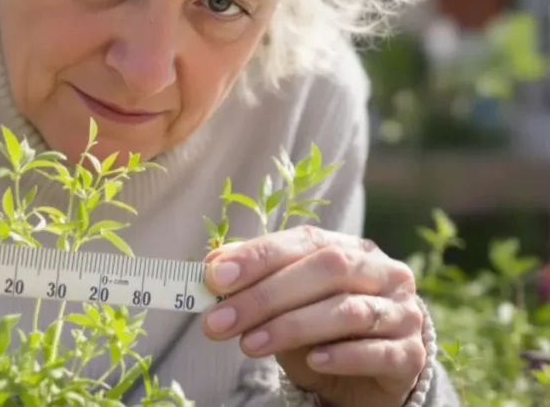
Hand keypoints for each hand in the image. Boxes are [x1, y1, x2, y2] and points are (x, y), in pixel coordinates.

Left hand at [201, 225, 426, 406]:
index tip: (214, 276)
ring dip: (292, 327)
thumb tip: (211, 267)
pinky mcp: (412, 355)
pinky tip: (312, 362)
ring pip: (348, 311)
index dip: (258, 256)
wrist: (366, 379)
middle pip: (326, 270)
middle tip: (219, 322)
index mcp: (350, 248)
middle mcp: (383, 273)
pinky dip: (342, 355)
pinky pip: (378, 351)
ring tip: (249, 345)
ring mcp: (403, 312)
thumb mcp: (283, 304)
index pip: (303, 242)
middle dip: (265, 295)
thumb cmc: (319, 330)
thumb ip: (253, 282)